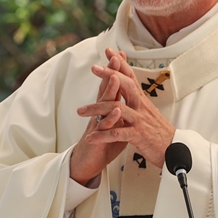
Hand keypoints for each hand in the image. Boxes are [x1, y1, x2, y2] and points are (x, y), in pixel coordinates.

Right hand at [69, 48, 129, 184]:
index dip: (116, 71)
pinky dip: (111, 118)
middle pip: (106, 89)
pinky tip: (117, 110)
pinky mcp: (96, 138)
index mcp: (107, 109)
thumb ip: (121, 112)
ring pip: (103, 105)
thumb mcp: (115, 124)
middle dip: (110, 72)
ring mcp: (97, 124)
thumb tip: (130, 101)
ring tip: (114, 77)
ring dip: (109, 91)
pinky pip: (104, 126)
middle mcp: (100, 113)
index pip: (113, 86)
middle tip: (114, 56)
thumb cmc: (102, 143)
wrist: (87, 162)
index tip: (121, 54)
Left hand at [75, 50, 175, 169]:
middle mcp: (141, 106)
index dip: (120, 63)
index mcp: (141, 100)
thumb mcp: (147, 112)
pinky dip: (102, 135)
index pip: (130, 77)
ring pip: (116, 109)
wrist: (175, 151)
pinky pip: (118, 133)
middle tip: (93, 68)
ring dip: (96, 109)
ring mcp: (139, 120)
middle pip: (125, 85)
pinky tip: (90, 137)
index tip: (109, 51)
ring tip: (80, 111)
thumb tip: (128, 86)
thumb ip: (136, 99)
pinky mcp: (138, 136)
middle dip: (109, 75)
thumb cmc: (157, 132)